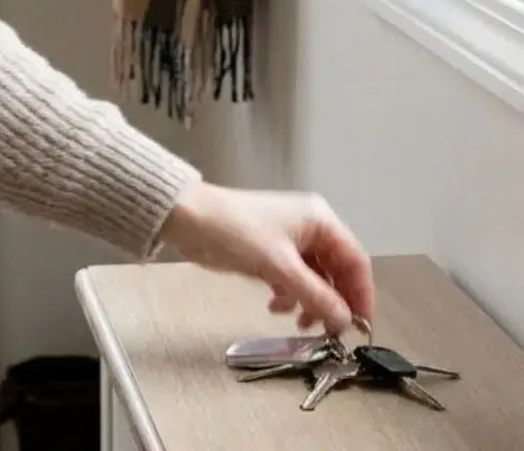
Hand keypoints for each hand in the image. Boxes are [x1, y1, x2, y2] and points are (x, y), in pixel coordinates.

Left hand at [160, 183, 373, 335]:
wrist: (188, 219)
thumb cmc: (235, 232)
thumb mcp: (279, 266)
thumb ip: (316, 295)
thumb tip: (346, 320)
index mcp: (319, 220)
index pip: (355, 259)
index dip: (361, 293)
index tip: (361, 325)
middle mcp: (309, 228)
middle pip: (336, 271)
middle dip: (333, 302)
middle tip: (329, 332)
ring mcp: (289, 240)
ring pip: (314, 279)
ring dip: (310, 302)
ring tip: (299, 323)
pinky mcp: (271, 253)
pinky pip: (293, 279)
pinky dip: (290, 296)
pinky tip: (275, 307)